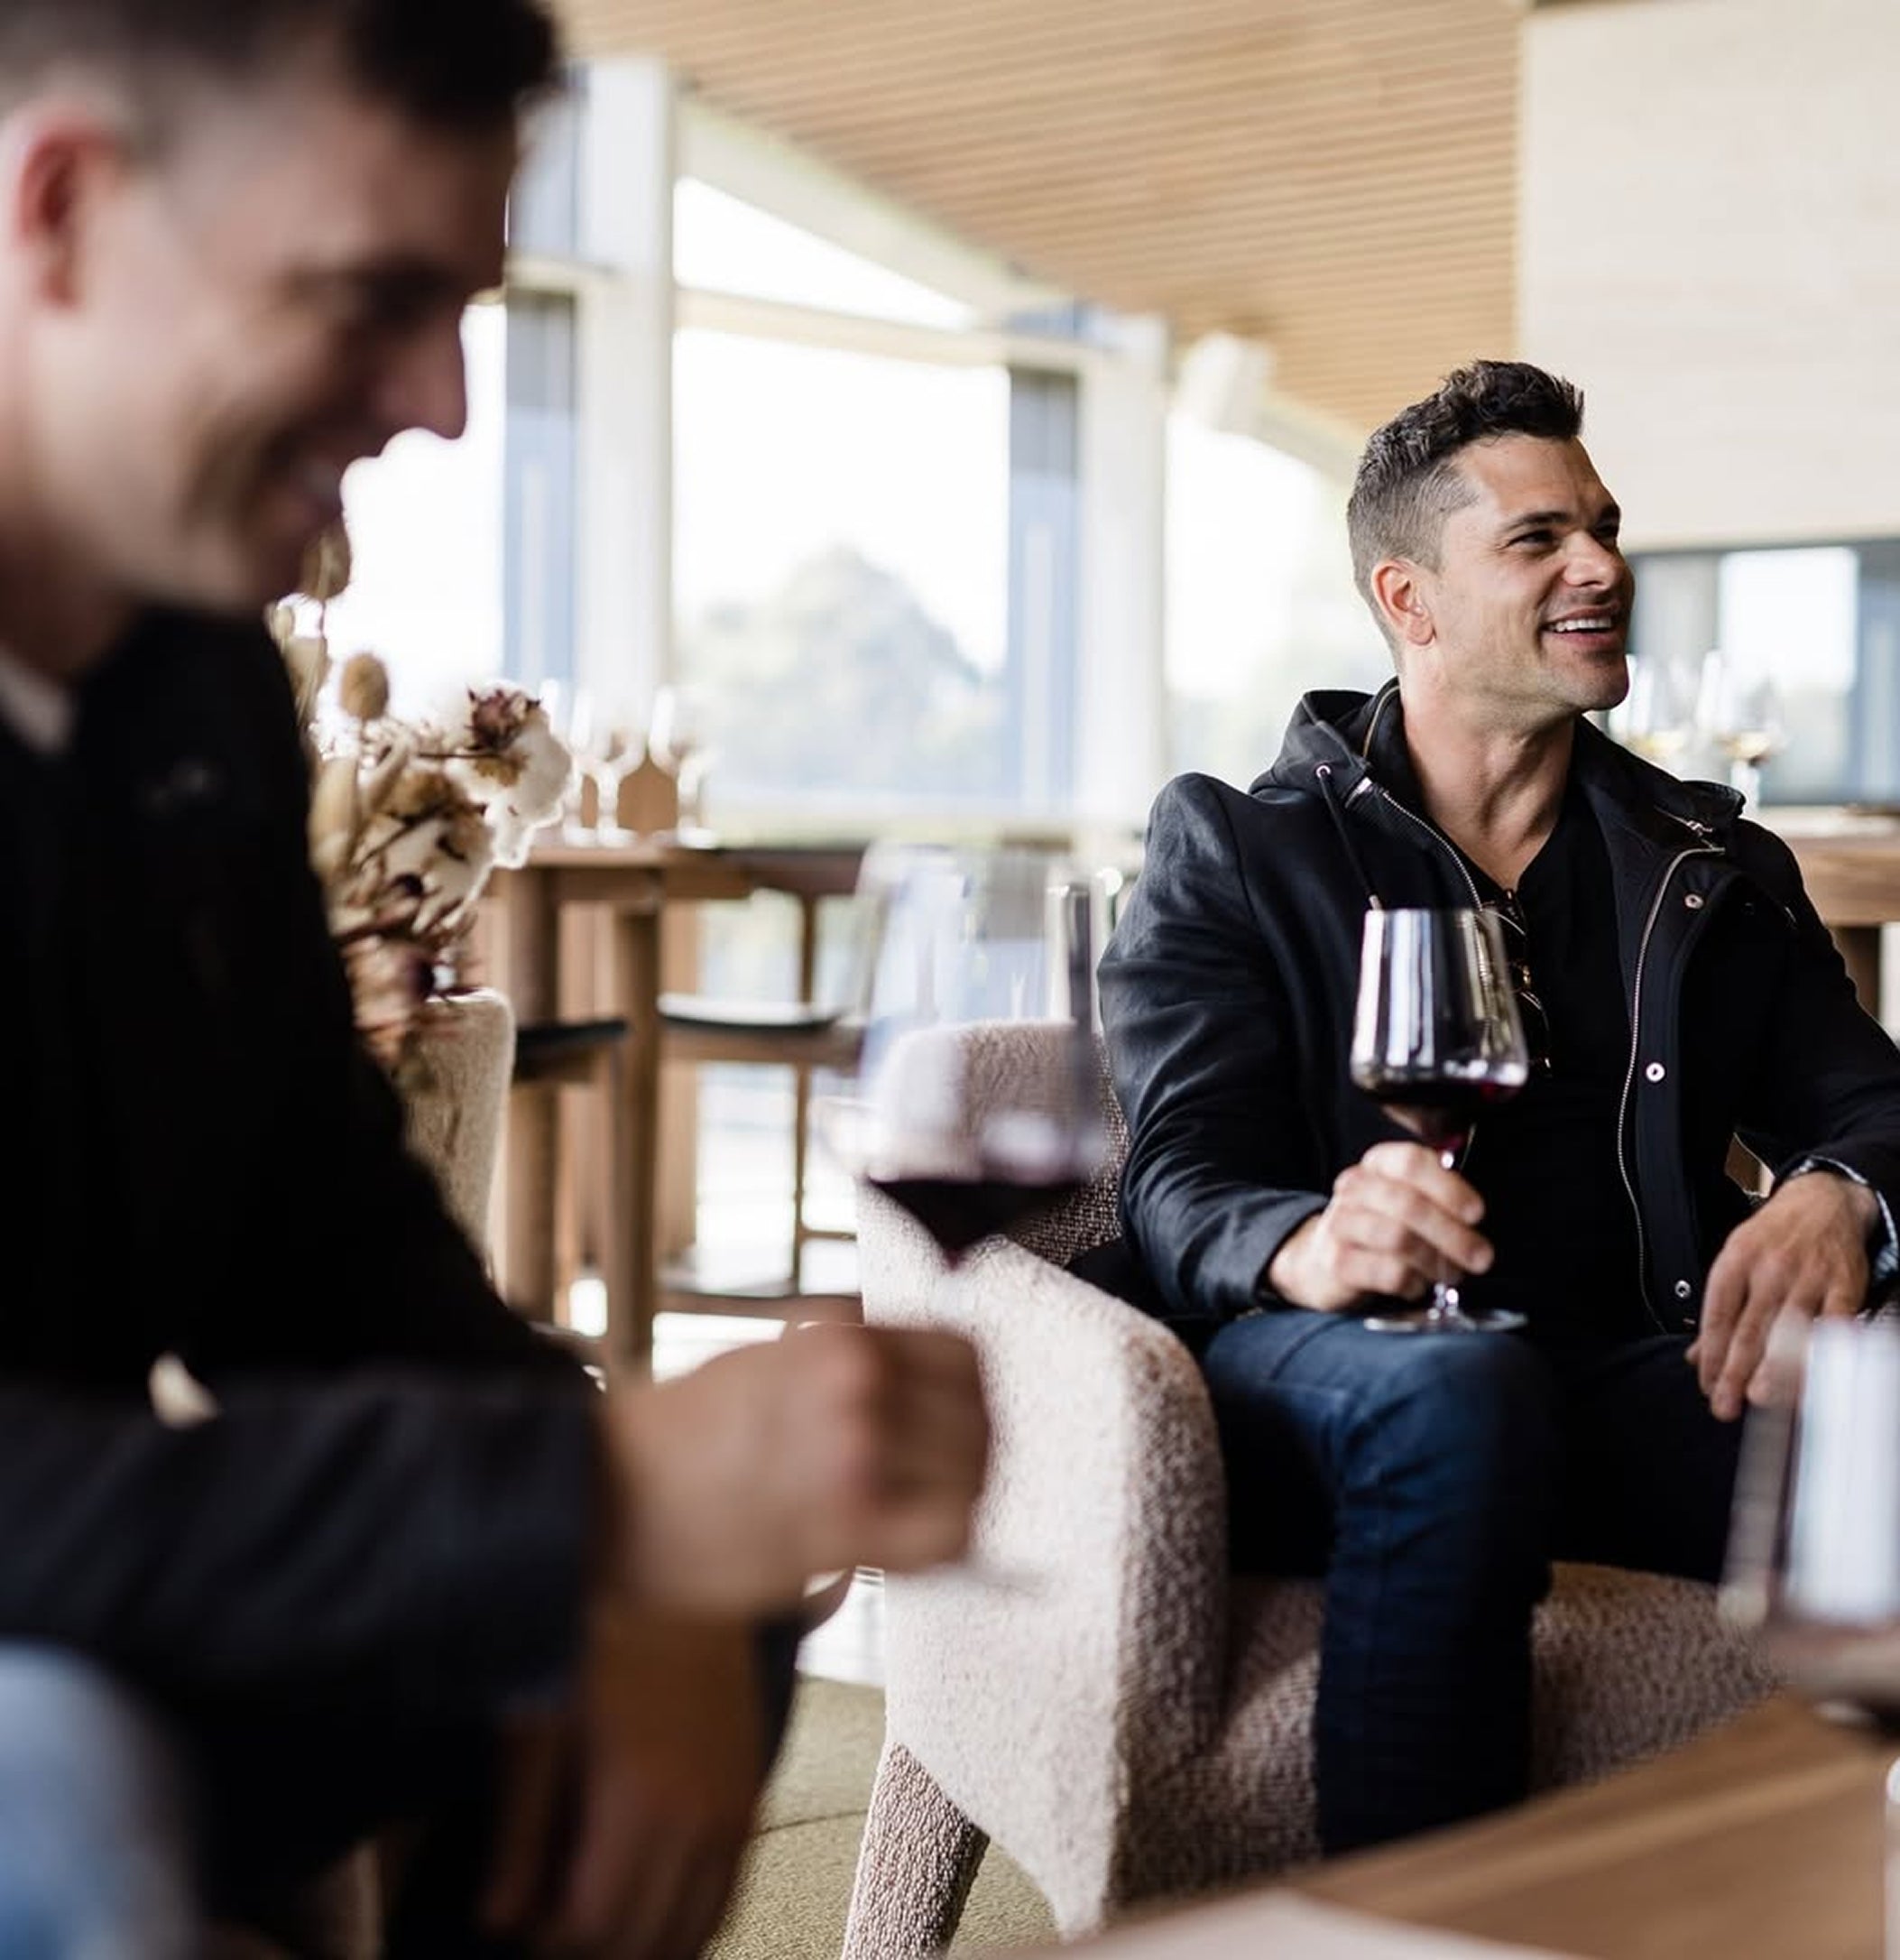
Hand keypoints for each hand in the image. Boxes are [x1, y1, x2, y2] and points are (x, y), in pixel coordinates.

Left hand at [483, 1611, 762, 1956]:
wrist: (678, 1568)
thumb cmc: (596, 1636)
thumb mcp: (539, 1725)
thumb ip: (521, 1831)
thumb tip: (499, 1924)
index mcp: (641, 1801)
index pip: (593, 1927)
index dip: (549, 1943)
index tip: (520, 1927)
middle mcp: (700, 1817)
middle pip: (646, 1941)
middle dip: (593, 1952)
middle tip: (552, 1929)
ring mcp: (736, 1806)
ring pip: (696, 1930)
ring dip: (644, 1946)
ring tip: (597, 1932)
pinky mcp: (751, 1790)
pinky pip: (729, 1892)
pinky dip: (691, 1922)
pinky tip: (652, 1914)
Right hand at [604, 1323, 989, 1614]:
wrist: (606, 1492)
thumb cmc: (682, 1435)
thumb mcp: (774, 1363)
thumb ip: (853, 1371)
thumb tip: (934, 1403)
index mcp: (841, 1336)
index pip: (966, 1353)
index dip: (977, 1393)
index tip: (968, 1419)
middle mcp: (857, 1381)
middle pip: (979, 1418)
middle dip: (976, 1455)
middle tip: (955, 1484)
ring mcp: (855, 1449)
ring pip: (972, 1477)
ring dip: (960, 1500)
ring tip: (927, 1518)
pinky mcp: (843, 1524)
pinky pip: (946, 1534)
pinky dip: (945, 1542)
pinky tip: (910, 1548)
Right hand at [1267, 1140, 1492, 1312]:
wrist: (1321, 1262)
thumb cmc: (1380, 1230)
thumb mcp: (1405, 1202)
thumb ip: (1438, 1199)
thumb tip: (1473, 1218)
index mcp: (1377, 1164)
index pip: (1411, 1163)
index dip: (1448, 1187)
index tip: (1477, 1214)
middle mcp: (1355, 1187)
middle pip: (1409, 1204)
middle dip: (1452, 1234)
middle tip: (1481, 1257)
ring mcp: (1341, 1223)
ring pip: (1399, 1238)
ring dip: (1435, 1261)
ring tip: (1451, 1275)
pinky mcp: (1335, 1261)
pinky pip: (1387, 1272)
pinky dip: (1412, 1282)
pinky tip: (1416, 1286)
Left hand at [1690, 1170, 1875, 1420]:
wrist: (1822, 1201)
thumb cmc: (1775, 1236)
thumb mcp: (1736, 1260)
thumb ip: (1720, 1309)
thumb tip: (1698, 1356)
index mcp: (1736, 1262)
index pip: (1718, 1317)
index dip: (1711, 1356)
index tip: (1707, 1386)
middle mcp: (1770, 1270)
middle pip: (1749, 1329)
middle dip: (1735, 1372)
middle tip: (1725, 1405)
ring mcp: (1808, 1278)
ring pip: (1789, 1331)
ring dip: (1774, 1369)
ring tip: (1761, 1398)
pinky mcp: (1844, 1286)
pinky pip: (1833, 1326)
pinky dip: (1822, 1352)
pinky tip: (1810, 1376)